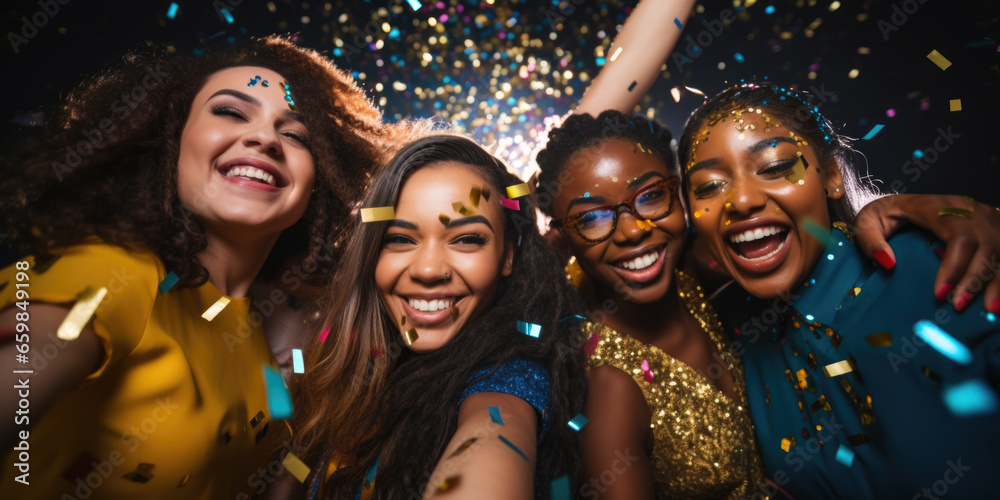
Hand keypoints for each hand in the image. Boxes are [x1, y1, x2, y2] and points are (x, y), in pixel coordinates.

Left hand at [853, 194, 999, 312]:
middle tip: (958, 306)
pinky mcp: (995, 227)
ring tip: (989, 310)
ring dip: (997, 281)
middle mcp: (969, 209)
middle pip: (986, 245)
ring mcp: (986, 217)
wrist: (903, 202)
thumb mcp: (867, 220)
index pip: (958, 236)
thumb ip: (870, 239)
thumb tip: (888, 263)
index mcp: (938, 206)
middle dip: (976, 279)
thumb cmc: (886, 214)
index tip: (940, 294)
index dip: (955, 266)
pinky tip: (997, 298)